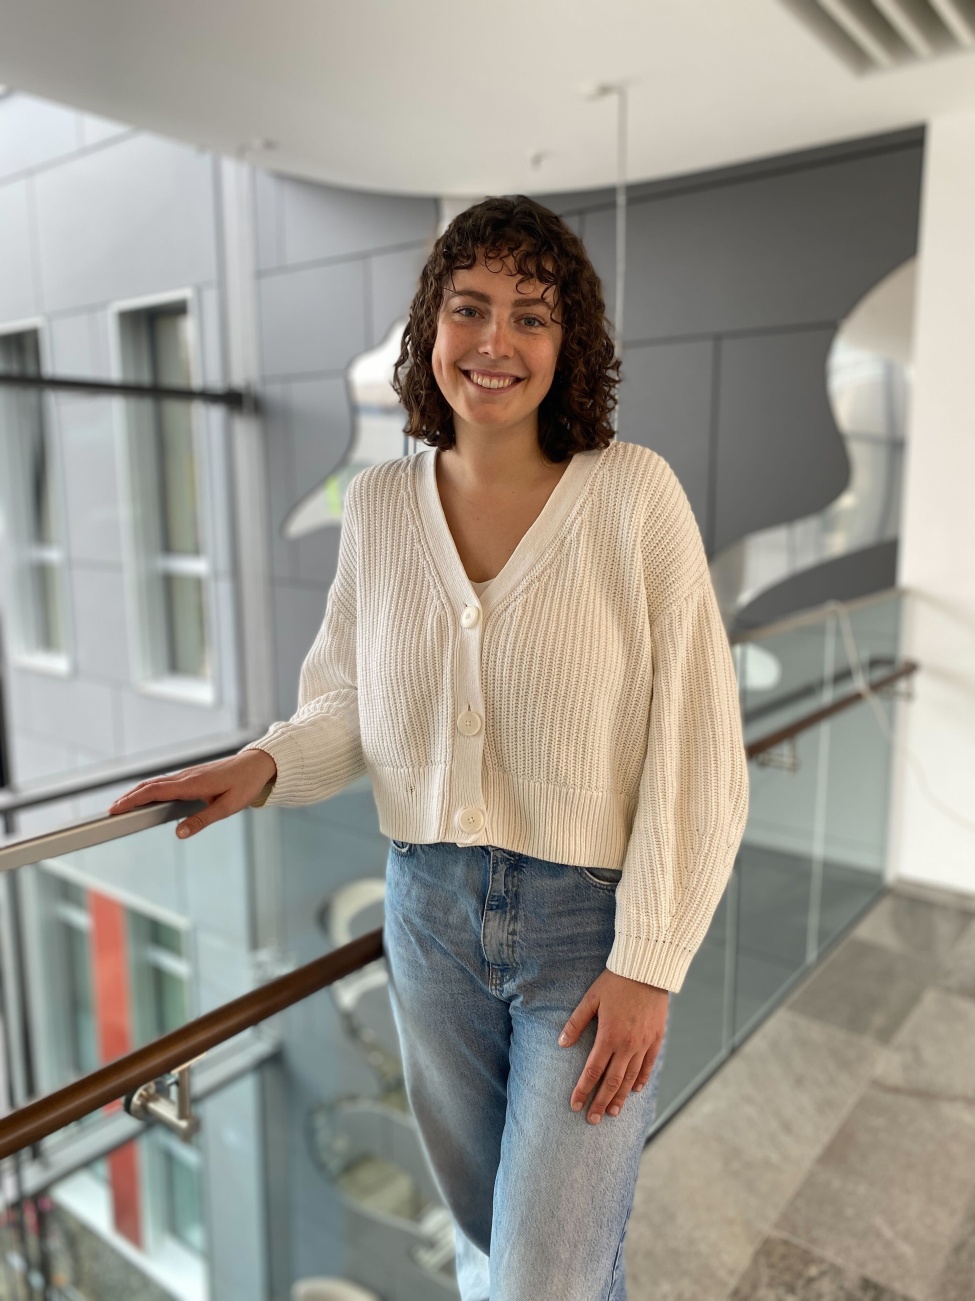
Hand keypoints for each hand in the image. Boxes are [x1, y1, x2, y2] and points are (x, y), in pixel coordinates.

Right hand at [108, 749, 277, 838]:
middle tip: (111, 811)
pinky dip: (150, 789)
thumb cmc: (245, 785)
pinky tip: (147, 797)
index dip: (133, 800)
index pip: (155, 791)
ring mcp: (188, 774)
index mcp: (192, 784)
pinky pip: (166, 781)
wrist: (258, 764)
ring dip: (138, 792)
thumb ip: (203, 820)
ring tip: (123, 805)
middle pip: (150, 785)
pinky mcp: (192, 775)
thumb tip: (179, 833)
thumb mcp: (228, 807)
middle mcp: (186, 776)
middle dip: (129, 797)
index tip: (115, 809)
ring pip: (156, 782)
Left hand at [558, 969, 668, 1123]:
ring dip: (620, 1097)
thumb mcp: (591, 999)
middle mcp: (627, 1045)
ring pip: (631, 1078)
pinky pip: (648, 1065)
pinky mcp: (656, 1039)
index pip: (593, 1071)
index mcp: (609, 1036)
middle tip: (592, 1120)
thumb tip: (561, 1043)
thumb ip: (576, 1023)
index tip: (575, 1105)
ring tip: (612, 1112)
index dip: (583, 1090)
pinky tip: (635, 1091)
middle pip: (612, 1081)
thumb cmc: (616, 982)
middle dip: (600, 1102)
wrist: (647, 969)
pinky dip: (641, 1080)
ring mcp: (644, 1044)